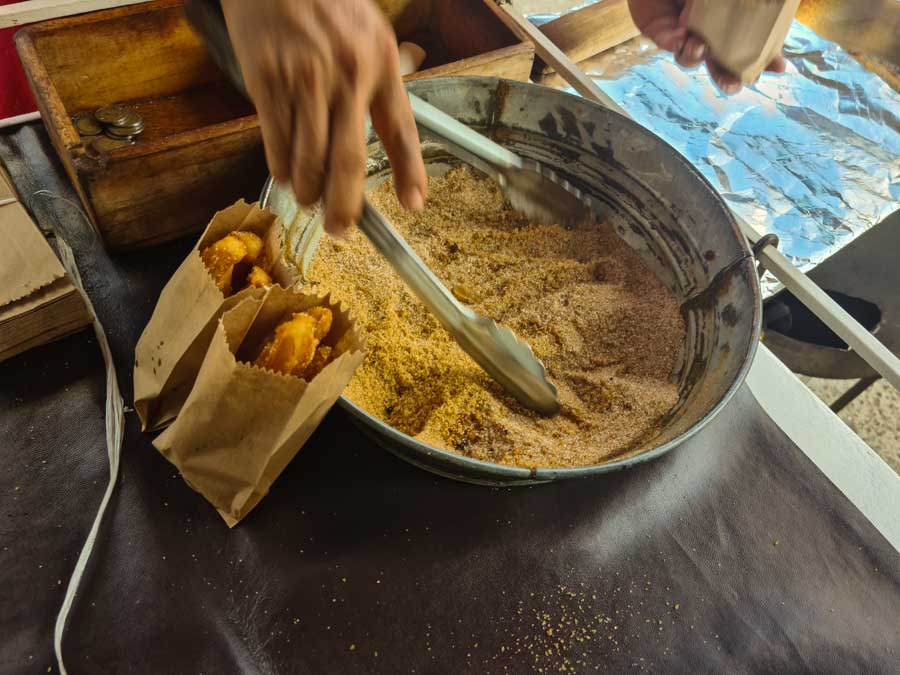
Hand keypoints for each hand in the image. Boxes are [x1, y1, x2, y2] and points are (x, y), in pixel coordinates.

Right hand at [221, 0, 426, 234]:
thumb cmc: (326, 1)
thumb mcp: (370, 33)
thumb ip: (379, 80)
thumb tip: (385, 133)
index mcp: (379, 63)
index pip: (401, 130)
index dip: (409, 172)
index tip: (414, 204)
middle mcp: (346, 76)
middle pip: (349, 160)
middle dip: (345, 205)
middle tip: (340, 228)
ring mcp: (304, 81)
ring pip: (309, 159)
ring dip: (309, 191)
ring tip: (310, 201)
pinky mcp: (266, 81)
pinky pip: (276, 141)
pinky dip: (282, 168)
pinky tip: (286, 176)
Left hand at [627, 0, 785, 93]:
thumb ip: (741, 4)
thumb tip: (757, 15)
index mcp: (734, 20)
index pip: (754, 44)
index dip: (768, 58)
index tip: (780, 68)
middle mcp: (710, 33)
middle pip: (721, 65)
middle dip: (728, 79)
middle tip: (733, 84)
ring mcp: (686, 36)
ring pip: (691, 59)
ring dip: (696, 57)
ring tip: (699, 46)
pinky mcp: (662, 33)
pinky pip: (669, 44)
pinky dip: (675, 41)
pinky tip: (681, 34)